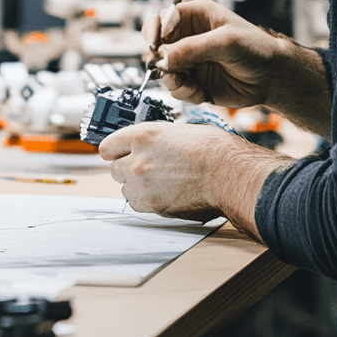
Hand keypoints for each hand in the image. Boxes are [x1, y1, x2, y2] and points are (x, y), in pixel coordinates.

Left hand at [98, 121, 225, 220]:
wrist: (229, 173)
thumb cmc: (213, 149)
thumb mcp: (177, 131)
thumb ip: (155, 140)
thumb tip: (147, 146)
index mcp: (143, 136)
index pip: (107, 146)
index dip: (115, 150)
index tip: (118, 153)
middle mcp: (137, 160)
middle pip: (114, 170)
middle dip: (127, 169)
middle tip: (145, 168)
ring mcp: (143, 184)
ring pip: (125, 189)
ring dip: (136, 186)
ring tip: (158, 182)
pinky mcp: (154, 205)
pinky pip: (138, 205)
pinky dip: (146, 201)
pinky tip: (163, 193)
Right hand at [142, 0, 290, 108]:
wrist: (271, 78)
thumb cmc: (255, 49)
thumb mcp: (225, 42)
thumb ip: (192, 48)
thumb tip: (161, 58)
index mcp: (192, 16)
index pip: (159, 19)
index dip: (152, 32)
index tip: (154, 47)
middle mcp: (186, 37)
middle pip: (154, 47)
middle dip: (160, 62)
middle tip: (173, 72)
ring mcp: (187, 59)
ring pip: (161, 71)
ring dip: (173, 81)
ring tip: (192, 87)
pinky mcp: (191, 80)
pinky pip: (174, 88)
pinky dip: (184, 93)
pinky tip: (201, 94)